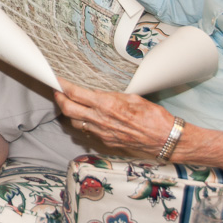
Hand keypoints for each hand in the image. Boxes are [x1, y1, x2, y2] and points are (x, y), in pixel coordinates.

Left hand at [54, 79, 175, 158]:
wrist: (165, 139)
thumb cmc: (153, 117)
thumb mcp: (132, 97)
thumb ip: (112, 96)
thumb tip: (97, 93)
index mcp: (107, 105)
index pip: (76, 94)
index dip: (63, 86)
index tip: (57, 80)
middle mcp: (101, 120)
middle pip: (69, 110)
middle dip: (59, 99)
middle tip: (57, 92)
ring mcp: (102, 133)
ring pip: (75, 123)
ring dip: (70, 113)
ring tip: (70, 104)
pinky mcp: (106, 142)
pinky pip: (88, 132)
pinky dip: (83, 124)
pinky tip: (86, 118)